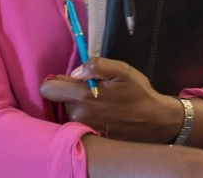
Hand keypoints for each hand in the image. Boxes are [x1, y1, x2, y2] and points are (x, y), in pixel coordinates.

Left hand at [40, 57, 179, 142]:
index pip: (47, 89)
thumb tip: (75, 72)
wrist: (154, 121)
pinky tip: (103, 114)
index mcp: (82, 97)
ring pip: (68, 111)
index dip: (57, 81)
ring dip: (79, 105)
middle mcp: (77, 115)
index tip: (71, 80)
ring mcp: (83, 128)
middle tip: (93, 90)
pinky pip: (78, 123)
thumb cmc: (138, 93)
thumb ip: (96, 66)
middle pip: (59, 100)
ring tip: (101, 102)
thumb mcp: (122, 70)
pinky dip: (86, 117)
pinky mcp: (89, 136)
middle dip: (71, 93)